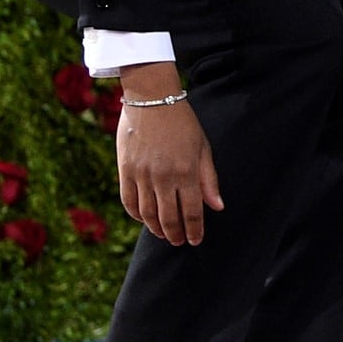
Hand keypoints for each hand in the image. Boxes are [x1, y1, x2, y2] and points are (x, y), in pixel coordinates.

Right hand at [115, 70, 222, 247]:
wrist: (151, 99)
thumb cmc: (183, 123)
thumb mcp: (202, 148)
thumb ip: (208, 179)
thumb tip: (217, 207)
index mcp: (186, 171)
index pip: (192, 212)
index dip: (195, 230)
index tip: (196, 241)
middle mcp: (163, 177)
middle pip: (169, 218)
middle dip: (176, 234)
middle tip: (180, 242)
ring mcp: (141, 174)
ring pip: (147, 214)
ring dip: (156, 229)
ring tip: (164, 234)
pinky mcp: (125, 170)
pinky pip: (129, 201)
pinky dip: (136, 215)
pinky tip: (144, 220)